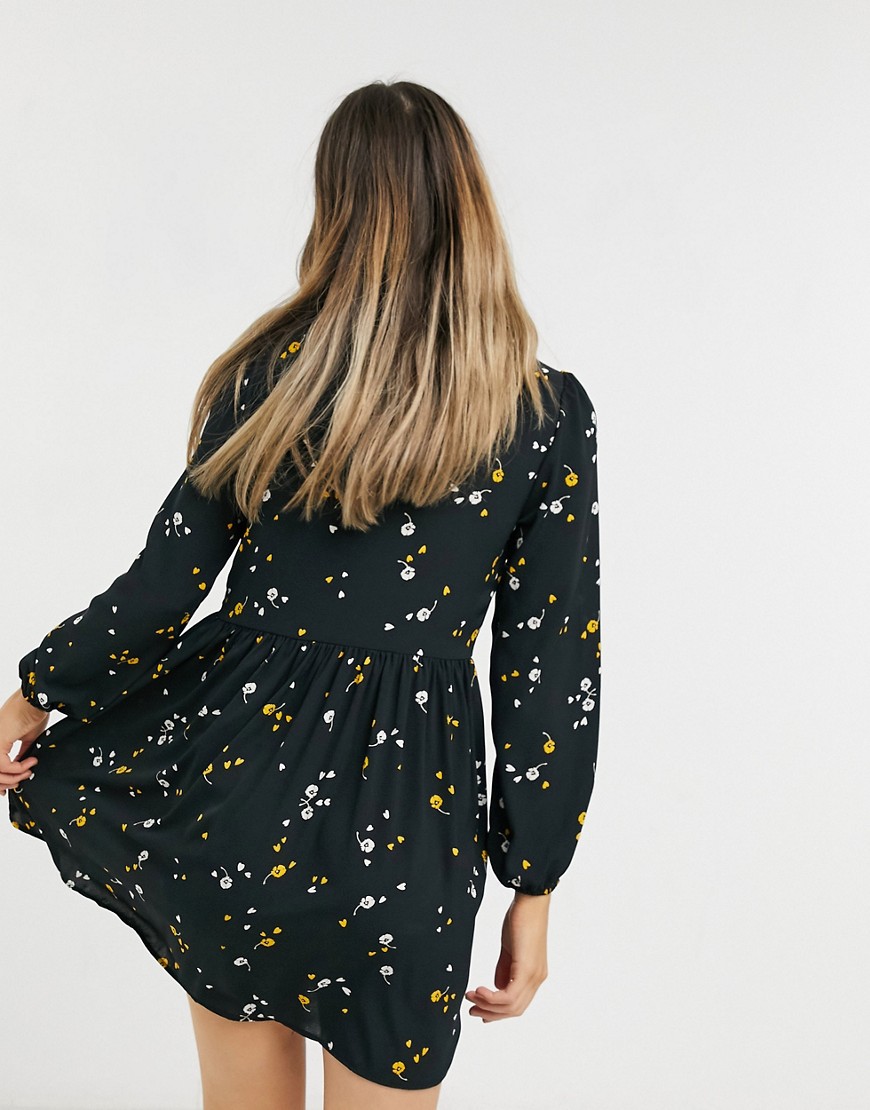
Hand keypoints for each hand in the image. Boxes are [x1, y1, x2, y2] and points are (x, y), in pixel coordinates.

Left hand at [0, 688, 47, 795]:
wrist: (36, 701)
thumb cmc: (33, 712)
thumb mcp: (27, 738)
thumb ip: (20, 753)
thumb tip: (20, 766)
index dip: (1, 780)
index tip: (11, 785)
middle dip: (7, 782)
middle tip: (22, 780)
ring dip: (14, 777)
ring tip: (29, 771)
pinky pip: (4, 765)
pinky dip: (18, 768)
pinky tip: (30, 763)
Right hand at [465, 891, 549, 1021]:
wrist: (530, 902)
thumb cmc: (521, 919)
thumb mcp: (509, 948)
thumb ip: (504, 969)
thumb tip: (496, 988)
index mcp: (533, 974)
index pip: (517, 1003)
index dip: (498, 1011)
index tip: (480, 1010)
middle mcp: (536, 978)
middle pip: (514, 1009)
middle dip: (490, 1012)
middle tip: (471, 1009)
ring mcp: (534, 976)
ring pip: (512, 1006)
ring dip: (488, 1005)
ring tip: (471, 997)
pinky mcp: (527, 970)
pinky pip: (509, 996)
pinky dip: (492, 998)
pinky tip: (479, 991)